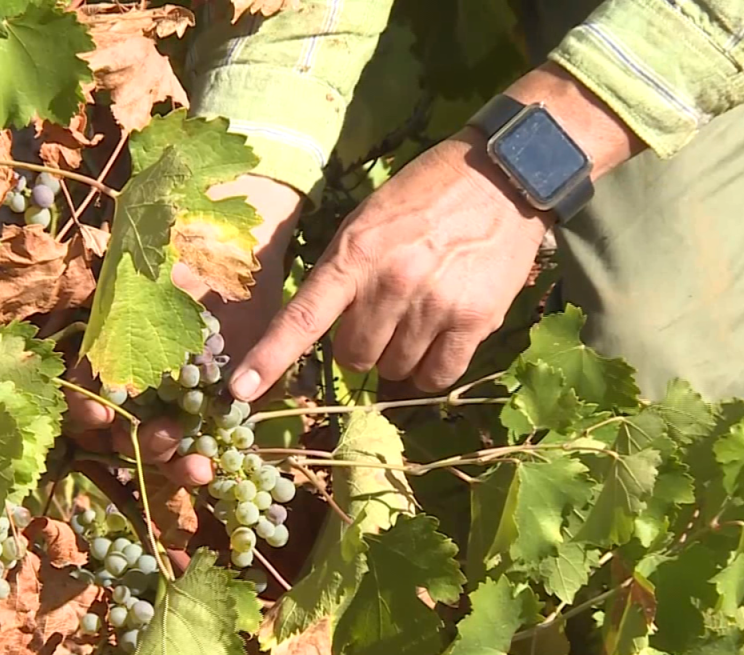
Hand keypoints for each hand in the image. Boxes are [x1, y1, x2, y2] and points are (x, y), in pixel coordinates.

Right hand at [64, 176, 303, 485]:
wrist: (246, 228)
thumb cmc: (188, 239)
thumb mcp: (151, 266)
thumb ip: (125, 311)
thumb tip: (101, 360)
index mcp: (111, 344)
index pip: (82, 389)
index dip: (83, 408)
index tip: (102, 411)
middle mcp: (140, 373)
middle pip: (120, 427)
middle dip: (135, 441)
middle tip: (160, 438)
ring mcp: (181, 390)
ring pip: (161, 441)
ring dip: (170, 458)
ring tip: (196, 462)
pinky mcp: (221, 398)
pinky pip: (206, 438)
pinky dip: (207, 454)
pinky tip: (213, 465)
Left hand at [229, 131, 547, 397]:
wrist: (502, 175)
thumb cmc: (425, 196)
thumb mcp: (367, 221)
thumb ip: (343, 273)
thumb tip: (323, 329)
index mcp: (354, 256)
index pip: (303, 318)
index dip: (269, 358)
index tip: (240, 390)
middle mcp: (391, 284)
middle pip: (353, 358)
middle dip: (361, 346)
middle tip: (383, 313)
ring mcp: (434, 306)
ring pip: (394, 370)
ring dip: (398, 356)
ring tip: (419, 313)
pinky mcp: (475, 321)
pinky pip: (438, 376)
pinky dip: (432, 369)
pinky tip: (440, 338)